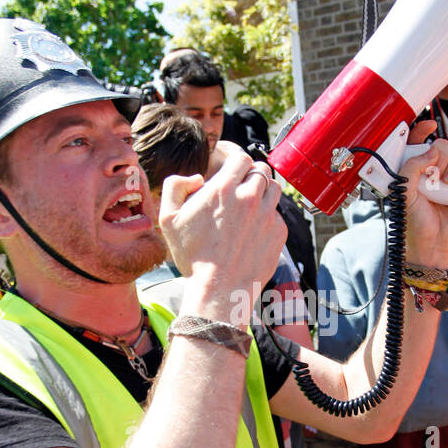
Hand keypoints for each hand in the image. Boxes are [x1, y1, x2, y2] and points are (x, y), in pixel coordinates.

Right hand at [159, 150, 285, 318]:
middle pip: (260, 169)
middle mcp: (250, 198)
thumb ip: (175, 186)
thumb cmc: (192, 257)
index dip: (233, 156)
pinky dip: (267, 215)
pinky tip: (253, 227)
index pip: (240, 157)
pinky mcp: (279, 233)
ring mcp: (268, 215)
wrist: (219, 291)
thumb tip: (196, 178)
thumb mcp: (168, 219)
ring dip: (262, 189)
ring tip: (249, 202)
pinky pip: (277, 214)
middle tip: (239, 182)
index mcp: (223, 189)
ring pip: (274, 188)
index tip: (227, 161)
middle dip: (249, 172)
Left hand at [400, 137, 447, 265]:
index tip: (430, 126)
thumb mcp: (404, 194)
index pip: (417, 142)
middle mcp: (431, 170)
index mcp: (413, 169)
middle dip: (442, 154)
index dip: (422, 130)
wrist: (432, 245)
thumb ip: (410, 169)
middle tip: (438, 175)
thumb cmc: (414, 221)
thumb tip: (431, 152)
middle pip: (441, 145)